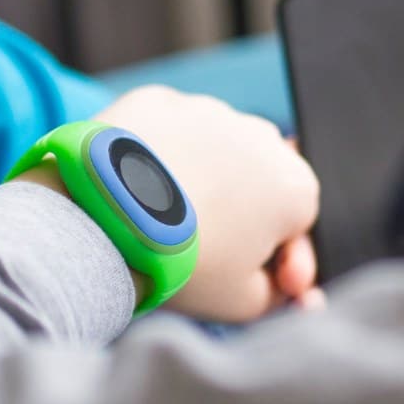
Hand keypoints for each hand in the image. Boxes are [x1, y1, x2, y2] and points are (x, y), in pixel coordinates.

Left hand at [96, 87, 320, 322]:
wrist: (104, 220)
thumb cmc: (183, 264)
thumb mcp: (243, 302)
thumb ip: (279, 294)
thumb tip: (290, 291)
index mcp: (296, 187)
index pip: (299, 225)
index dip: (279, 258)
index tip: (254, 280)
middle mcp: (263, 137)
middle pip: (260, 181)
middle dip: (243, 212)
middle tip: (205, 248)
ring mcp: (210, 111)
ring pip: (216, 150)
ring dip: (202, 179)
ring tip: (163, 219)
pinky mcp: (161, 101)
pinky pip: (169, 131)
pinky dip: (160, 154)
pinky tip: (135, 188)